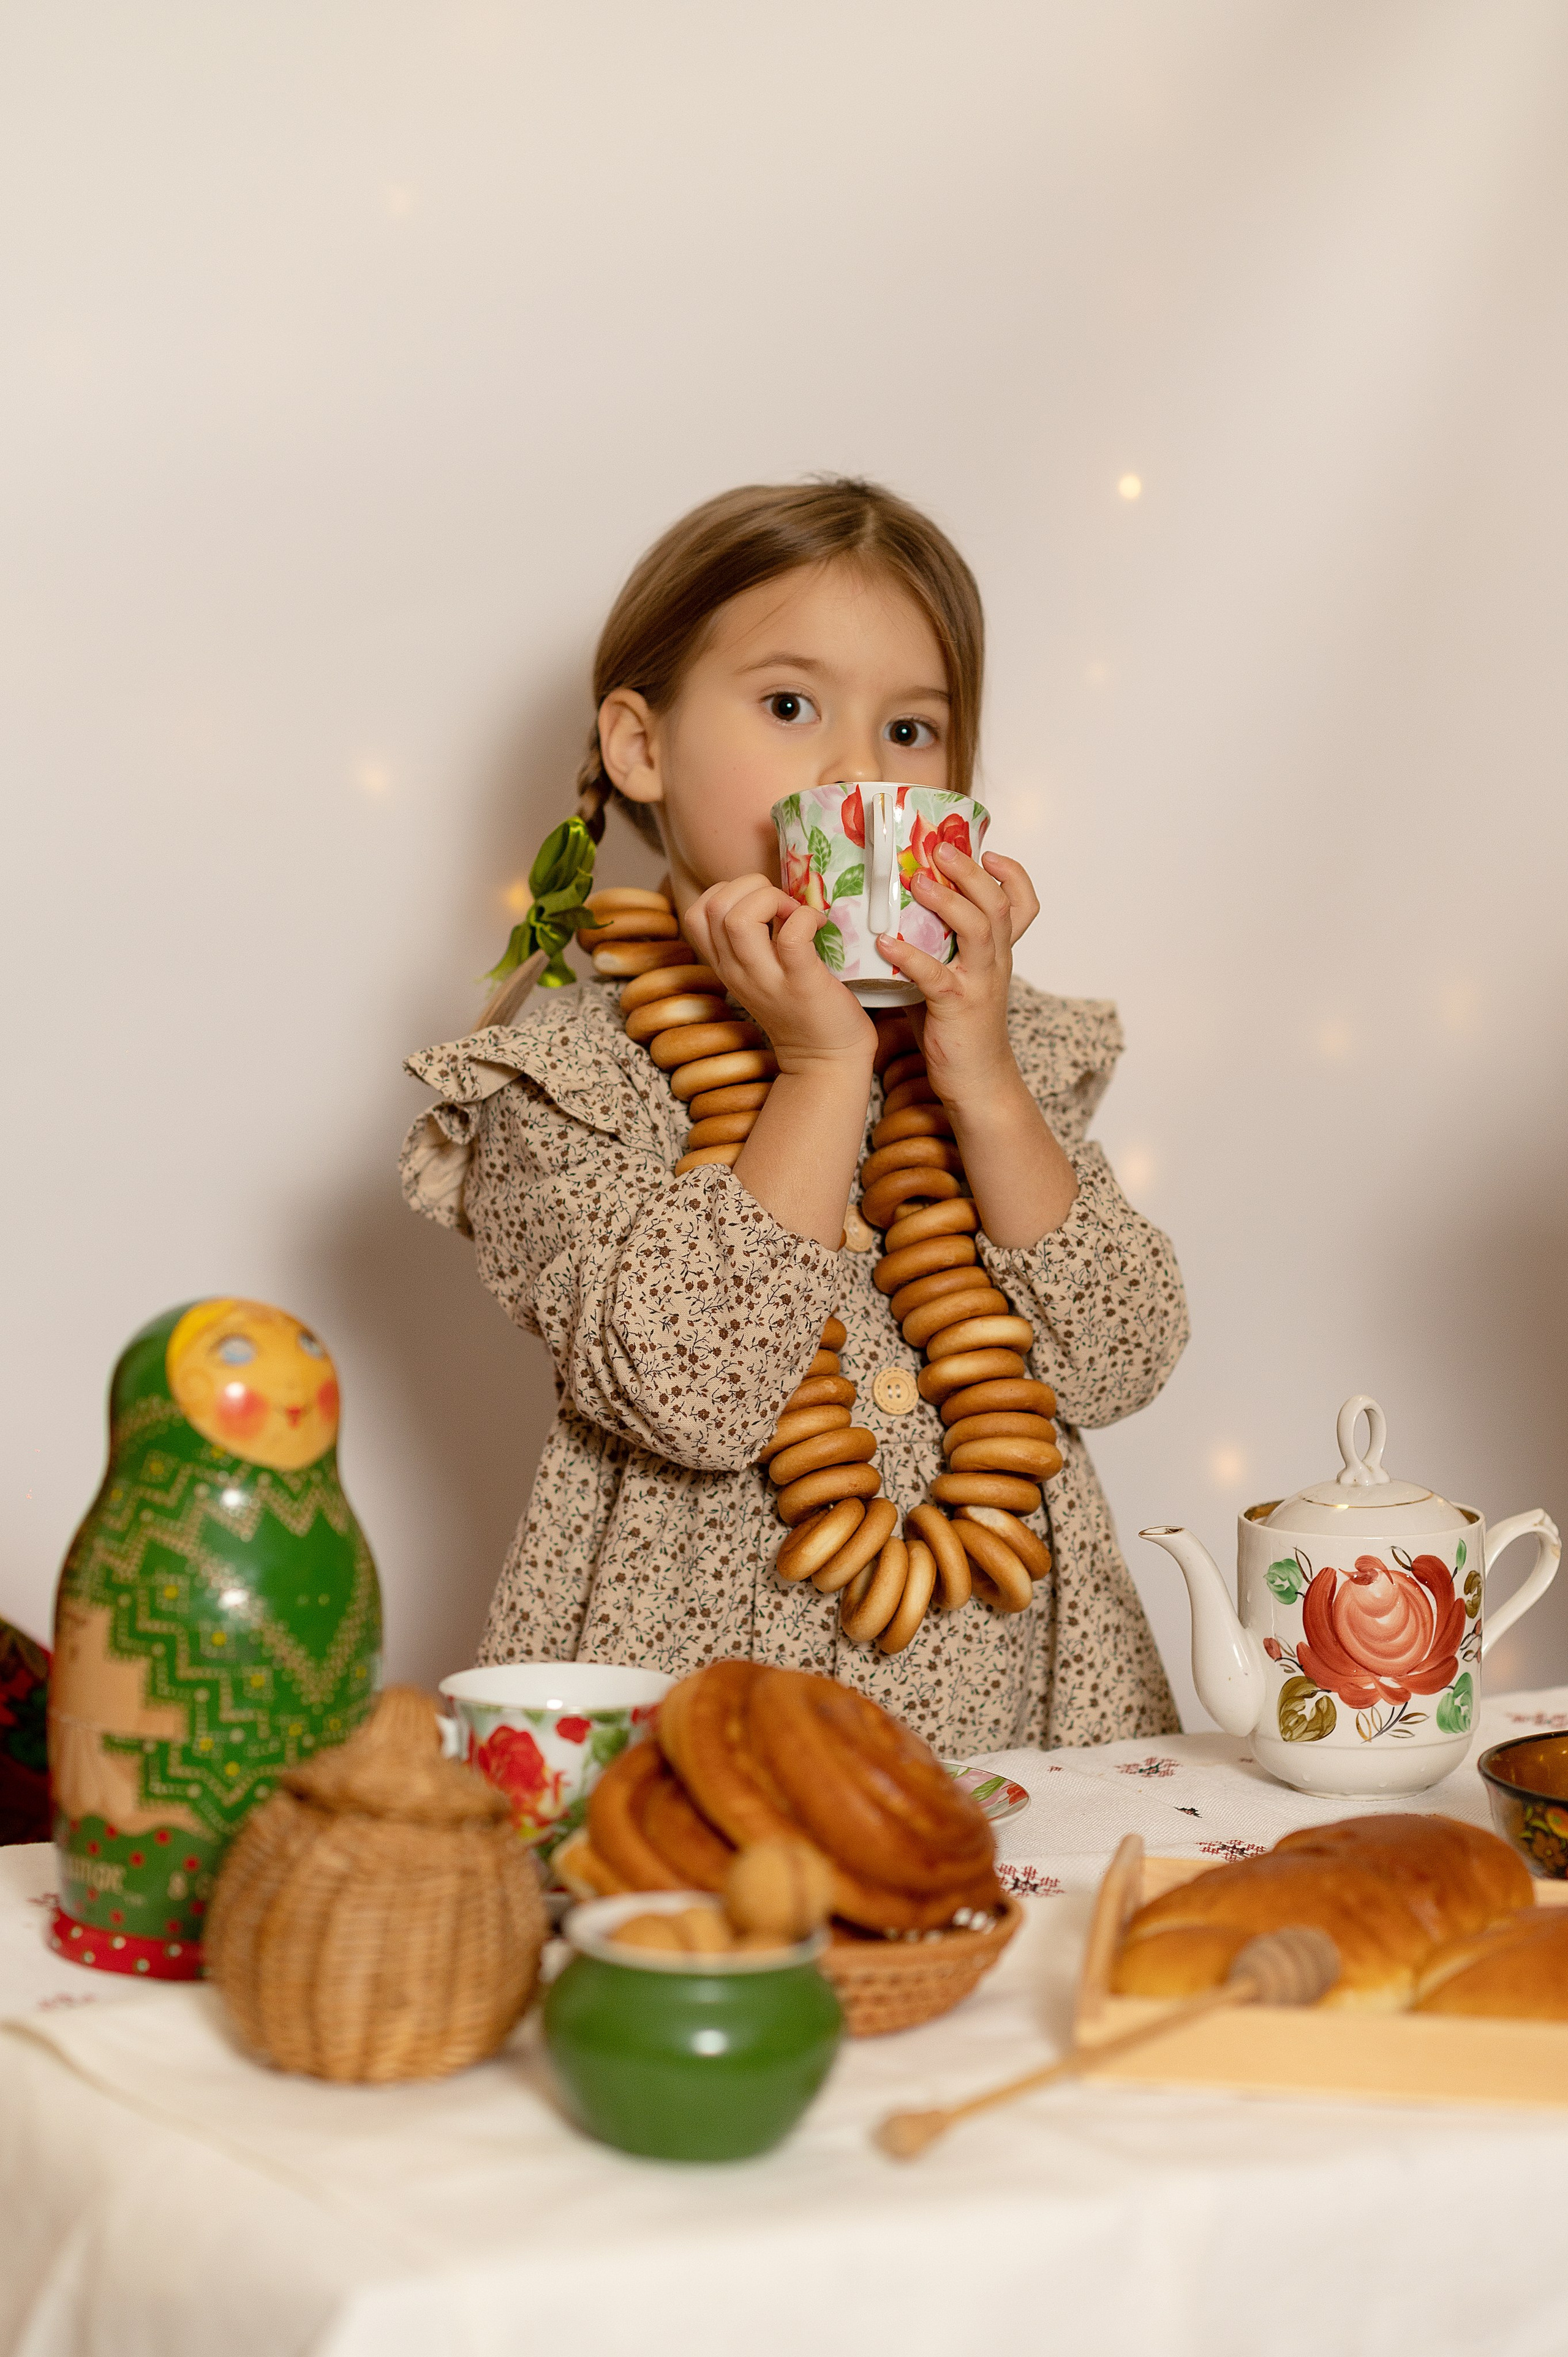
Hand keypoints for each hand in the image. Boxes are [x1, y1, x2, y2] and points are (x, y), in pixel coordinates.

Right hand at [683, 874, 874, 1076]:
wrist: (824, 1058)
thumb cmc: (800, 1008)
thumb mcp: (760, 971)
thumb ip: (754, 937)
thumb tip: (772, 892)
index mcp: (725, 964)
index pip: (695, 912)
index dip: (727, 891)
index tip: (760, 904)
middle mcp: (736, 971)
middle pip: (714, 906)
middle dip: (752, 887)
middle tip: (783, 906)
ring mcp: (765, 979)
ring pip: (739, 918)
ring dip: (773, 899)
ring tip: (796, 913)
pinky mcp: (801, 984)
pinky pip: (791, 937)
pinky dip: (805, 918)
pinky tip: (818, 924)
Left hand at [875, 846, 1038, 1114]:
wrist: (977, 1082)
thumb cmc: (957, 1028)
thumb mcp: (951, 977)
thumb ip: (934, 947)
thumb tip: (892, 914)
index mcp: (997, 953)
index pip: (1022, 905)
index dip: (1012, 875)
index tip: (988, 852)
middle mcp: (995, 963)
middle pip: (998, 905)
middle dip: (971, 872)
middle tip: (940, 849)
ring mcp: (980, 983)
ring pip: (979, 930)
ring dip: (947, 902)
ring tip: (916, 882)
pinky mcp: (958, 1007)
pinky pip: (936, 976)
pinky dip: (910, 956)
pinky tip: (885, 944)